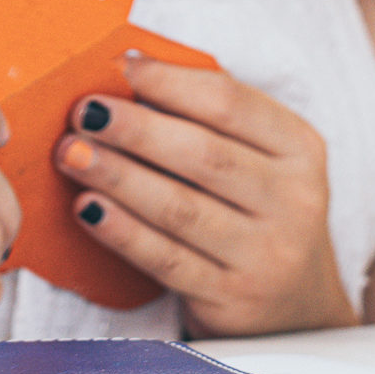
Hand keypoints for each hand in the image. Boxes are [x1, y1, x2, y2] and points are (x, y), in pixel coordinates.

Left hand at [55, 55, 352, 336]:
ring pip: (180, 208)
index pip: (233, 104)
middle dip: (137, 129)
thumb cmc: (262, 212)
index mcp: (302, 149)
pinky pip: (166, 259)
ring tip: (73, 153)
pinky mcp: (231, 298)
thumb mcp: (266, 160)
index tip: (123, 68)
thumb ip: (216, 120)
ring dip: (119, 176)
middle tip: (85, 111)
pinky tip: (87, 209)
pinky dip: (123, 232)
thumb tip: (135, 71)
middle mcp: (293, 199)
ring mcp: (266, 252)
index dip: (173, 82)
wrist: (297, 305)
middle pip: (204, 155)